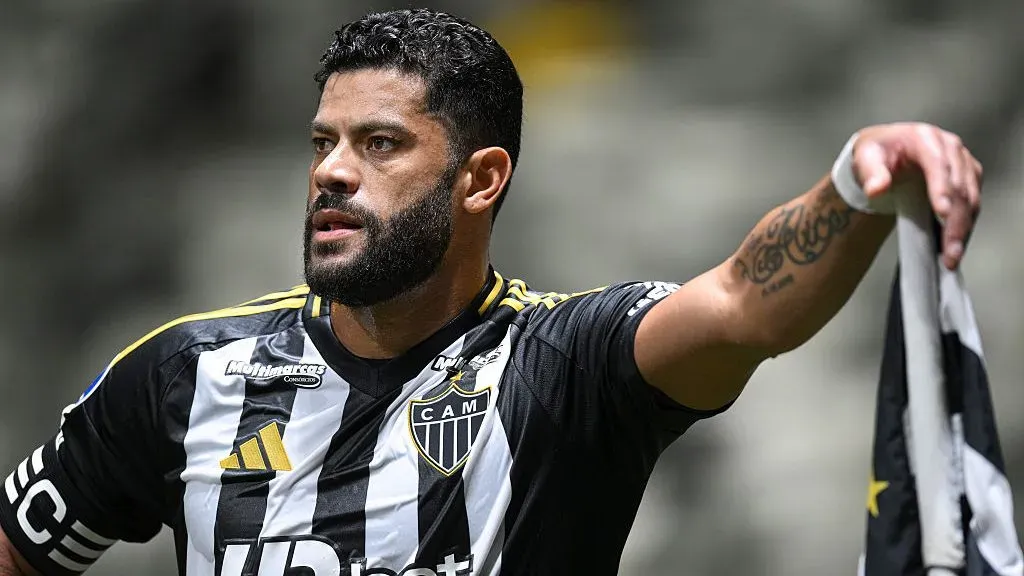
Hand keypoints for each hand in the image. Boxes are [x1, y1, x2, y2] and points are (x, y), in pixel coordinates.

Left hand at [853, 122, 982, 269]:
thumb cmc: (875, 154)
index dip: (942, 189)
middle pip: (960, 186)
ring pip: (970, 198)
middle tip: (949, 251)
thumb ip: (871, 174)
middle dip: (956, 221)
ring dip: (964, 229)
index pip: (938, 164)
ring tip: (952, 256)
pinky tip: (954, 246)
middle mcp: (949, 147)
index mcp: (924, 138)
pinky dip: (964, 226)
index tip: (942, 213)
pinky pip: (971, 204)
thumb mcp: (865, 159)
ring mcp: (961, 162)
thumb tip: (876, 189)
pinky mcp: (968, 177)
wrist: (884, 151)